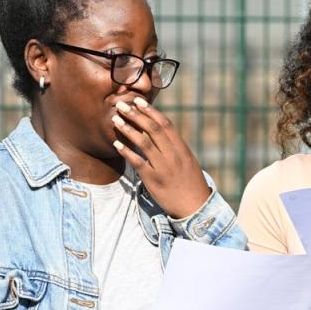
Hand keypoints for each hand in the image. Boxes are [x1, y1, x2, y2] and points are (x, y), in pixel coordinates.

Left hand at [111, 97, 211, 217]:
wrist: (195, 207)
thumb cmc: (191, 184)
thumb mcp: (187, 162)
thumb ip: (175, 148)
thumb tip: (161, 133)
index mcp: (182, 149)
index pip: (166, 124)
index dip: (151, 111)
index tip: (139, 101)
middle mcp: (173, 155)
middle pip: (153, 129)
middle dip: (136, 115)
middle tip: (122, 105)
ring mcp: (163, 168)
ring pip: (144, 143)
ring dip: (128, 129)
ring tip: (115, 120)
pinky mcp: (154, 180)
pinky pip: (138, 162)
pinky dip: (126, 152)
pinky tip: (116, 144)